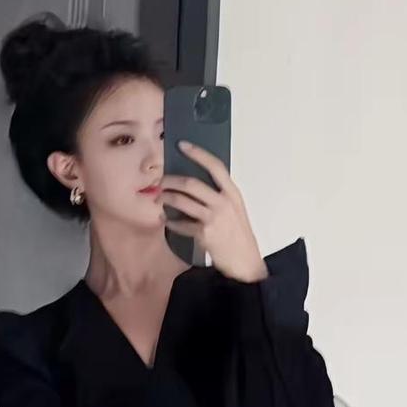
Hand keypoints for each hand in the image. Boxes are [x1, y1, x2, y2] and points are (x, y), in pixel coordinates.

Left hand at [160, 143, 265, 281]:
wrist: (245, 261)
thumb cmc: (238, 235)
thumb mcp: (235, 210)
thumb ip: (220, 196)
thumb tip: (195, 185)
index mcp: (233, 193)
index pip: (215, 166)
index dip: (198, 153)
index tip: (182, 145)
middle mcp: (224, 202)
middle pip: (191, 183)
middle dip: (171, 181)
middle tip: (161, 182)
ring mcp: (214, 218)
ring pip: (182, 201)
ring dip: (167, 198)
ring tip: (160, 199)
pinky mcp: (204, 233)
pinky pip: (181, 224)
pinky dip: (171, 222)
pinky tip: (167, 221)